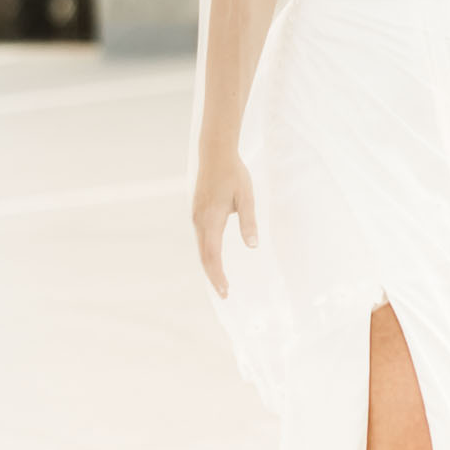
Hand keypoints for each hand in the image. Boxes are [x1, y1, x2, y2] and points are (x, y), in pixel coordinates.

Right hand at [192, 149, 258, 297]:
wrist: (215, 154)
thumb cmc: (233, 174)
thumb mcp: (246, 197)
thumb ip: (248, 222)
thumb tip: (252, 246)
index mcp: (211, 219)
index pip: (213, 255)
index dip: (218, 275)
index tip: (225, 291)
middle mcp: (200, 221)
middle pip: (204, 256)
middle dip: (213, 276)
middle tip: (224, 294)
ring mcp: (197, 217)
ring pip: (201, 249)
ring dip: (210, 266)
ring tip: (220, 282)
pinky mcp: (198, 213)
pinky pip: (201, 240)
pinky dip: (207, 255)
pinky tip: (214, 260)